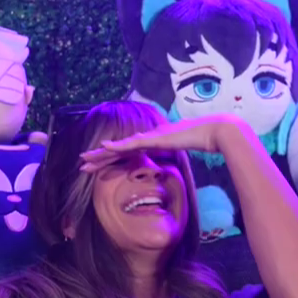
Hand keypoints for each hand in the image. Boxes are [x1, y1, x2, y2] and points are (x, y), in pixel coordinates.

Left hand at [79, 116, 242, 171]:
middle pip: (119, 149)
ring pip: (120, 147)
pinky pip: (132, 144)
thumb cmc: (204, 141)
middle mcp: (149, 138)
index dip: (112, 158)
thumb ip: (178, 156)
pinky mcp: (155, 138)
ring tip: (84, 158)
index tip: (98, 165)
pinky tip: (103, 147)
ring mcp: (151, 137)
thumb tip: (176, 163)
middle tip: (82, 163)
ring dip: (101, 153)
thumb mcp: (186, 152)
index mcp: (154, 143)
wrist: (215, 132)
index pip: (128, 152)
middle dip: (99, 157)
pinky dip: (117, 146)